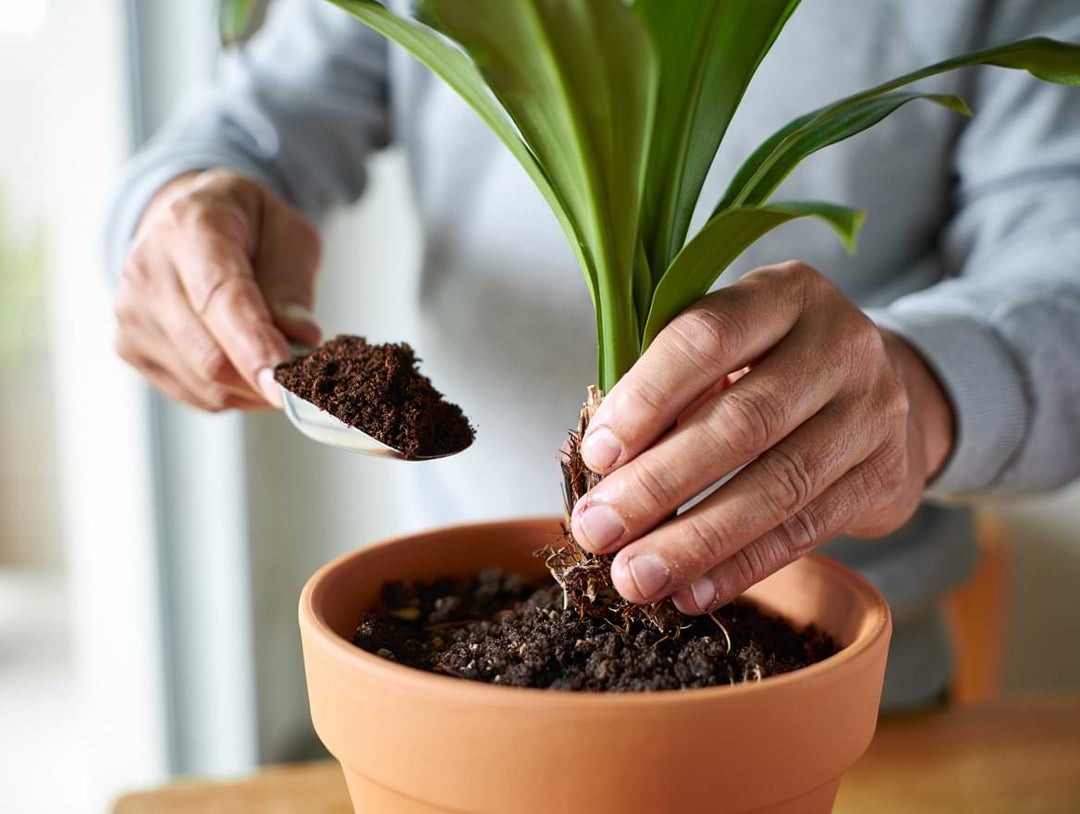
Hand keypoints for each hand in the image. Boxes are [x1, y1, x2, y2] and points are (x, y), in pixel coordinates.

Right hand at [113, 169, 321, 410]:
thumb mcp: (289, 235)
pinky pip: (195, 395)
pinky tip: (252, 370)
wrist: (190, 224)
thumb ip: (293, 285)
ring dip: (255, 390)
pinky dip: (236, 395)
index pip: (221, 299)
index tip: (287, 384)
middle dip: (265, 380)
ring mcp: (133, 312)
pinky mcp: (131, 348)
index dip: (255, 347)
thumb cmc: (248, 228)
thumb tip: (301, 338)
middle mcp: (148, 269)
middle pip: (209, 353)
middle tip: (307, 380)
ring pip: (205, 384)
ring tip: (281, 364)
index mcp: (190, 226)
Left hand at [571, 261, 954, 612]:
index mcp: (784, 293)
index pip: (706, 338)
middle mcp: (840, 344)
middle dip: (659, 484)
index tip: (597, 455)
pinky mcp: (887, 475)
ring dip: (695, 540)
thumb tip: (604, 466)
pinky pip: (806, 530)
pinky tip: (691, 592)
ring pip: (777, 484)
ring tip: (635, 577)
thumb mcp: (729, 348)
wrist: (883, 390)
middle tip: (598, 530)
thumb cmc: (770, 366)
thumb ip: (672, 387)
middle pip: (742, 421)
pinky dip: (742, 567)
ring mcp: (874, 410)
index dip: (646, 399)